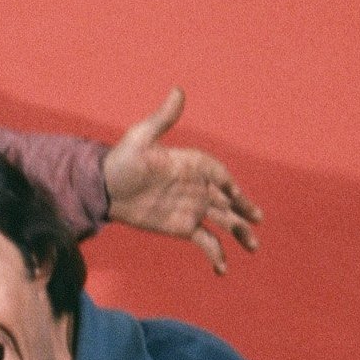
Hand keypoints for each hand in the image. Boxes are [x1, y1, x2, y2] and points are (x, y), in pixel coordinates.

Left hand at [102, 90, 261, 273]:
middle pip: (227, 200)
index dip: (230, 185)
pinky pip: (205, 241)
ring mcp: (192, 208)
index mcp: (193, 164)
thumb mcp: (141, 137)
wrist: (102, 187)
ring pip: (223, 222)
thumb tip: (178, 90)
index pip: (219, 175)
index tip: (237, 196)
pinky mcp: (182, 227)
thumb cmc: (121, 159)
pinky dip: (216, 254)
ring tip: (253, 247)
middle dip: (244, 211)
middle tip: (257, 222)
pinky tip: (222, 269)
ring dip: (239, 233)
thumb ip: (163, 119)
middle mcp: (197, 186)